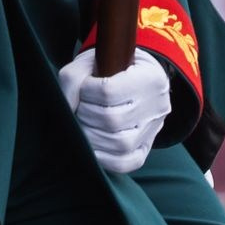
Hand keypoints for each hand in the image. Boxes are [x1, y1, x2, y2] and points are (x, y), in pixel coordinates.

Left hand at [58, 48, 170, 174]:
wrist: (134, 81)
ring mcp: (153, 131)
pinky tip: (90, 143)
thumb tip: (66, 108)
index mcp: (150, 77)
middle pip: (112, 120)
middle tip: (79, 108)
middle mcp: (157, 106)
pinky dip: (101, 157)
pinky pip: (123, 163)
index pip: (109, 91)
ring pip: (118, 144)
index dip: (85, 92)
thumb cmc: (110, 69)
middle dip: (85, 115)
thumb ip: (73, 78)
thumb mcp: (93, 61)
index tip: (82, 88)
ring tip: (83, 123)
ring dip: (90, 135)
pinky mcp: (144, 150)